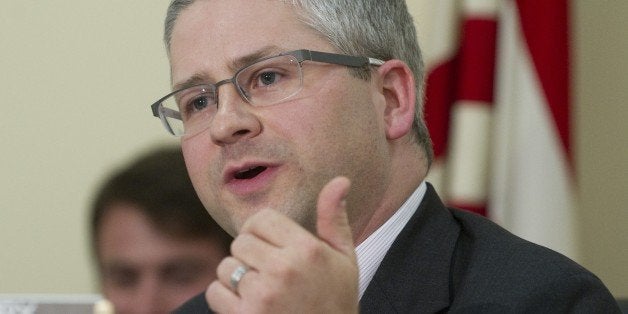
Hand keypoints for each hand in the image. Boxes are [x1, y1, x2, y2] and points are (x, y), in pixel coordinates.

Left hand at [206, 176, 357, 312]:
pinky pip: (215, 292)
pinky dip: (225, 299)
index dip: (260, 232)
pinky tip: (249, 306)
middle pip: (240, 242)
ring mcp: (263, 295)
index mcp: (307, 249)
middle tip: (269, 274)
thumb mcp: (344, 258)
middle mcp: (284, 269)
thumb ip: (334, 218)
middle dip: (250, 256)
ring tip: (261, 291)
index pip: (260, 220)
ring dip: (237, 278)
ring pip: (226, 267)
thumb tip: (340, 180)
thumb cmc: (336, 300)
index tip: (270, 248)